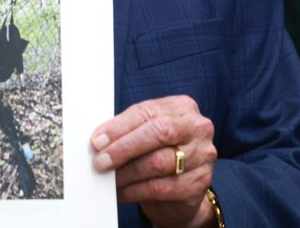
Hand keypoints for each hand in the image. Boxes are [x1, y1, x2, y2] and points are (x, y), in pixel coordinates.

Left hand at [91, 96, 217, 227]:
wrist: (183, 186)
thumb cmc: (160, 151)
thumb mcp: (146, 132)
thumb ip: (127, 130)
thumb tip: (99, 141)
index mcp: (182, 107)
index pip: (147, 112)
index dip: (120, 127)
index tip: (97, 141)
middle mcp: (197, 128)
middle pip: (158, 133)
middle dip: (124, 148)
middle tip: (101, 162)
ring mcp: (202, 155)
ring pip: (159, 162)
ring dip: (128, 173)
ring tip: (110, 179)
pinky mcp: (199, 182)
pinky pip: (162, 187)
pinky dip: (137, 191)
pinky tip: (123, 192)